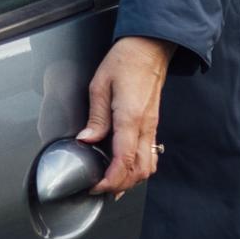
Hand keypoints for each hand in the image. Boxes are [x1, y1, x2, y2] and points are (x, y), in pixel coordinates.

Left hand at [77, 35, 173, 195]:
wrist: (148, 49)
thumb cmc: (124, 62)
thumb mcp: (100, 85)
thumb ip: (95, 117)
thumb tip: (86, 140)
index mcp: (130, 117)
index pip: (123, 159)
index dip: (110, 179)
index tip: (96, 186)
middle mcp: (145, 126)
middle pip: (139, 170)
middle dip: (121, 185)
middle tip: (100, 189)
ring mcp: (152, 126)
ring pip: (148, 165)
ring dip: (132, 180)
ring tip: (112, 184)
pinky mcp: (153, 124)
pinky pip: (150, 154)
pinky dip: (139, 168)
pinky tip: (126, 169)